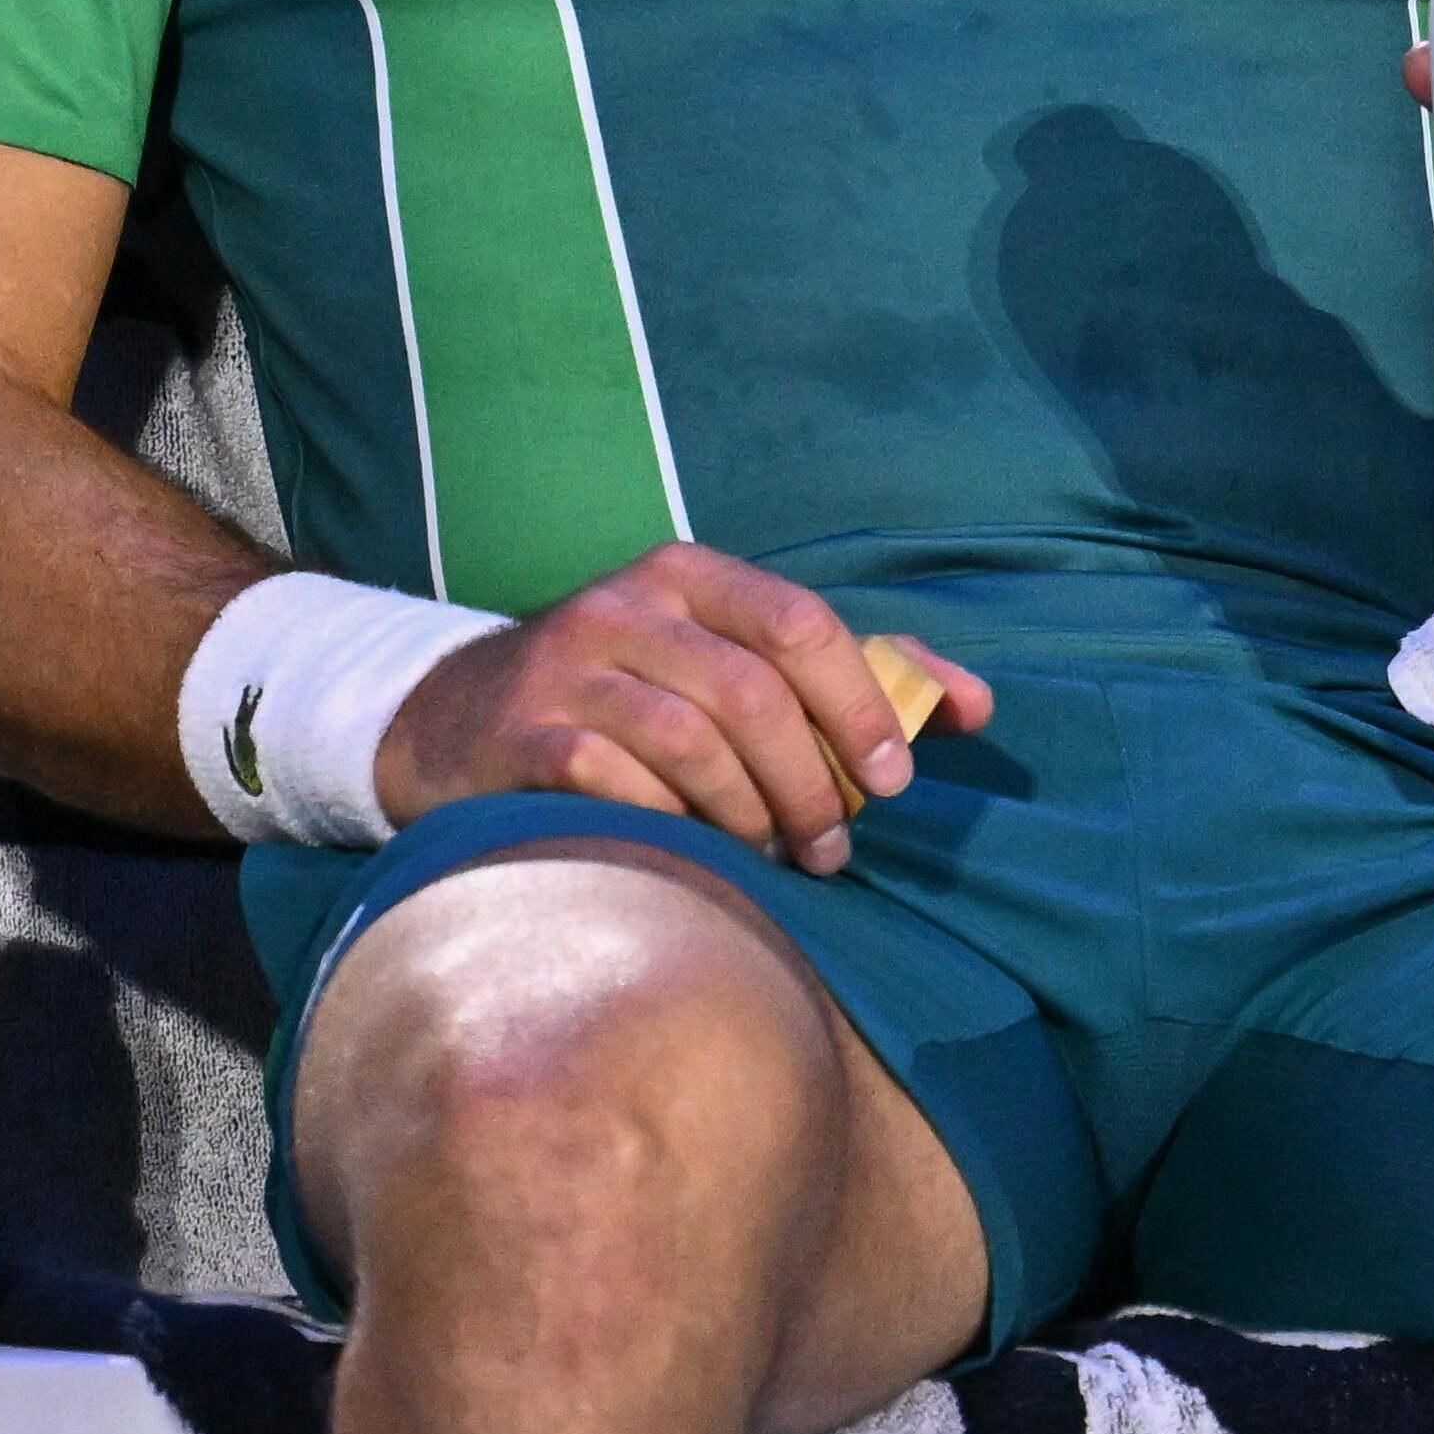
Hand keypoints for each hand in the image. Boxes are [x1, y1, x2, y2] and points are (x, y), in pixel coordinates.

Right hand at [377, 540, 987, 871]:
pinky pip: (615, 782)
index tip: (894, 782)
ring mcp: (566, 668)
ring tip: (769, 858)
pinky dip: (671, 825)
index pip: (800, 621)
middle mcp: (625, 606)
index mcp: (689, 575)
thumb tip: (978, 706)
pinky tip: (692, 854)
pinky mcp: (521, 734)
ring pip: (691, 741)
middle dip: (810, 782)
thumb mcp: (727, 659)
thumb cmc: (630, 697)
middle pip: (752, 692)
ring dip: (748, 814)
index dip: (860, 706)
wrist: (455, 721)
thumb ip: (851, 676)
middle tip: (831, 849)